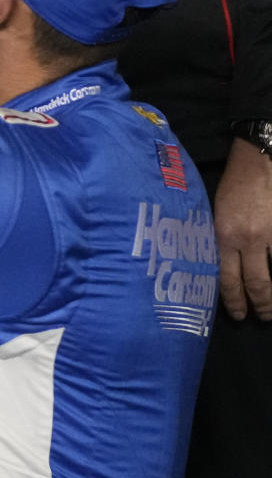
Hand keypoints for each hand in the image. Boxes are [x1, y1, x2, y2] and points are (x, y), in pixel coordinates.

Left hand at [215, 137, 271, 319]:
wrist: (258, 160)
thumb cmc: (233, 184)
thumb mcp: (215, 212)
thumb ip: (219, 239)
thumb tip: (220, 265)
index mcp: (224, 235)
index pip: (227, 278)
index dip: (233, 301)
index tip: (237, 314)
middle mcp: (248, 240)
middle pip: (256, 284)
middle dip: (260, 305)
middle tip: (262, 317)